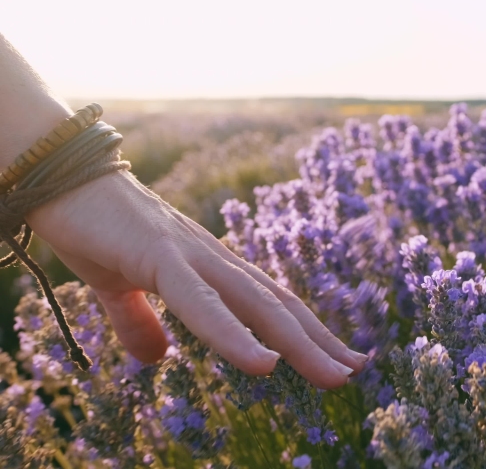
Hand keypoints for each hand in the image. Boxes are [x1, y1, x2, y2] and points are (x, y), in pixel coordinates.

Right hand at [24, 169, 366, 388]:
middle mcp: (214, 260)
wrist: (60, 175)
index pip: (271, 303)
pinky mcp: (160, 257)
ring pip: (258, 305)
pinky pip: (203, 304)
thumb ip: (140, 322)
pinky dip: (235, 335)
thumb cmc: (93, 226)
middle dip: (321, 342)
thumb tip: (157, 359)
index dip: (309, 331)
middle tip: (359, 371)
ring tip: (336, 375)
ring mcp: (192, 255)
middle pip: (279, 306)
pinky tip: (265, 364)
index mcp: (209, 268)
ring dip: (300, 344)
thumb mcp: (116, 288)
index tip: (343, 358)